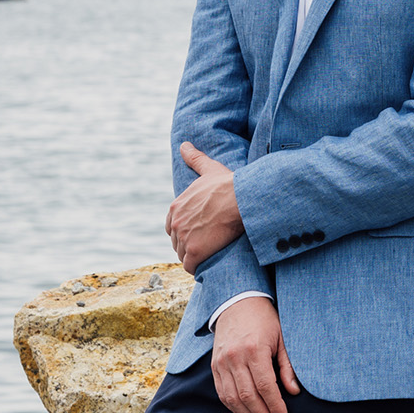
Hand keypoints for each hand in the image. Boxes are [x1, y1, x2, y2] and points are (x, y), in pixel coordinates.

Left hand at [165, 143, 244, 273]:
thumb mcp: (209, 169)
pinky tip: (209, 263)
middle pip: (177, 242)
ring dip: (195, 257)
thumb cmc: (228, 184)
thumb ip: (194, 159)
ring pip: (184, 255)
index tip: (200, 231)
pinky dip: (198, 267)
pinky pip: (191, 267)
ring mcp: (184, 238)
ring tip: (211, 253)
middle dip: (190, 244)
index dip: (186, 230)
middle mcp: (176, 223)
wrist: (241, 200)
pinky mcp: (195, 252)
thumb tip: (184, 145)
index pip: (172, 226)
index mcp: (176, 207)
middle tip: (209, 243)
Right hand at [211, 296, 299, 412]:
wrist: (237, 302)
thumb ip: (287, 366)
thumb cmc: (264, 320)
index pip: (265, 387)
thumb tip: (294, 392)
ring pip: (233, 398)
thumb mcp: (282, 338)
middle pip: (248, 396)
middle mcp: (234, 357)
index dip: (275, 407)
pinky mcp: (215, 365)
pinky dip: (234, 407)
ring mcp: (222, 362)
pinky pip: (222, 393)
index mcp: (254, 349)